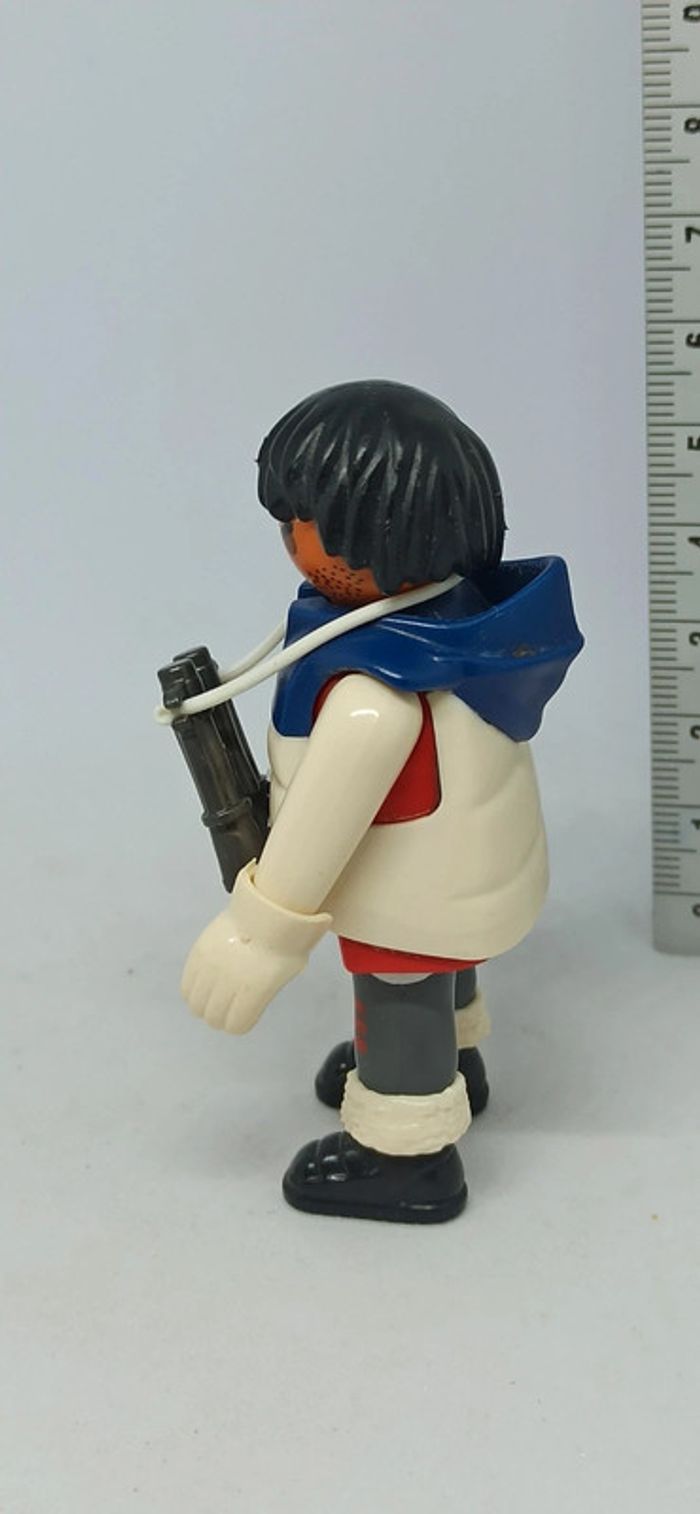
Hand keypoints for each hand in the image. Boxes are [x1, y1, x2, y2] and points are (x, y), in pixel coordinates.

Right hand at [182, 910, 301, 1033]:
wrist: (267, 911)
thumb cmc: (282, 945)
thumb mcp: (284, 975)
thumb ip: (264, 995)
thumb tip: (247, 1004)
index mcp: (254, 990)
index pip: (235, 1026)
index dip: (239, 1024)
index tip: (243, 1016)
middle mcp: (230, 981)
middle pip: (214, 1018)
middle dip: (221, 1016)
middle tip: (228, 1007)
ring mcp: (212, 967)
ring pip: (196, 1004)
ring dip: (204, 1005)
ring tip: (214, 996)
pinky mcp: (199, 954)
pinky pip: (186, 985)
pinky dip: (193, 991)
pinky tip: (203, 986)